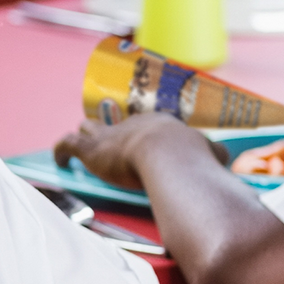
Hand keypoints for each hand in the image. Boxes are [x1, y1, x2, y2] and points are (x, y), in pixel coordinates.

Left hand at [54, 115, 227, 188]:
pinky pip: (67, 143)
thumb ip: (214, 154)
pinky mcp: (90, 148)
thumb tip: (224, 158)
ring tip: (81, 146)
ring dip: (85, 137)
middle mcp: (130, 124)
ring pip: (88, 127)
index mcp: (158, 124)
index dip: (140, 135)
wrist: (169, 156)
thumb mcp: (210, 153)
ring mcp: (108, 134)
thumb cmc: (192, 157)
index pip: (145, 125)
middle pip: (113, 121)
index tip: (140, 144)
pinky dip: (60, 151)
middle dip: (110, 131)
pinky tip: (59, 162)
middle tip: (106, 141)